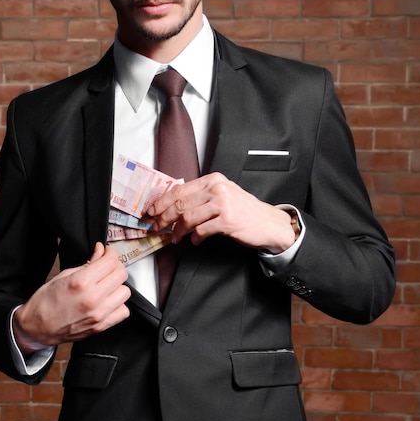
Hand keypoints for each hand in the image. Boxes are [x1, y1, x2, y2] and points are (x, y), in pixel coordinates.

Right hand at [13, 242, 130, 353]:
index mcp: (81, 282)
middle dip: (115, 266)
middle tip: (106, 267)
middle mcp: (93, 298)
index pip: (110, 261)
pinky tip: (108, 301)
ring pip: (125, 292)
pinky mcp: (101, 326)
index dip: (110, 253)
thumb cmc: (45, 302)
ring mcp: (99, 314)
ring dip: (117, 286)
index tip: (107, 252)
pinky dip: (118, 304)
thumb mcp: (63, 275)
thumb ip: (87, 263)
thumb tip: (101, 251)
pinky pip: (123, 311)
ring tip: (106, 285)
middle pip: (121, 274)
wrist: (36, 328)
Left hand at [146, 172, 295, 252]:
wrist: (269, 223)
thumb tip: (172, 206)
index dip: (161, 202)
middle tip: (156, 228)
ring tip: (175, 238)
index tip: (150, 212)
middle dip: (163, 218)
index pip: (178, 190)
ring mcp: (223, 203)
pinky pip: (202, 230)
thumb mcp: (222, 195)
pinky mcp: (227, 220)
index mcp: (212, 180)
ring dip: (177, 231)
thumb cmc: (243, 211)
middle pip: (179, 204)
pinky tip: (194, 240)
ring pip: (187, 218)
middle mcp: (217, 188)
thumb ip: (200, 197)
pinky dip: (195, 237)